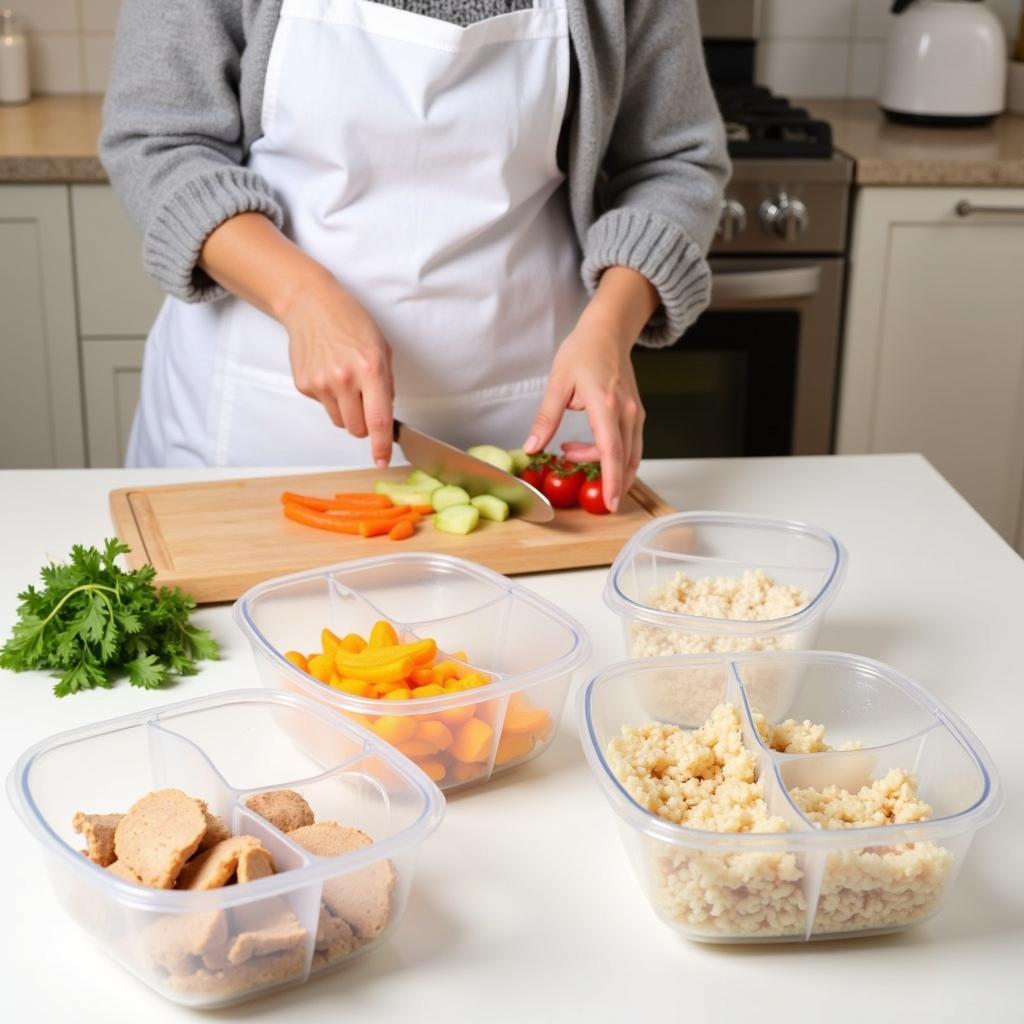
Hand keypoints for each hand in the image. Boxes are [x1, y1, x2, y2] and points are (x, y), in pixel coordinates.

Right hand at [198, 213, 395, 465]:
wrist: (311, 305)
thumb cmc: (351, 323)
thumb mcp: (381, 348)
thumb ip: (387, 384)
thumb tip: (385, 417)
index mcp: (370, 370)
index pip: (378, 419)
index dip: (382, 445)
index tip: (382, 460)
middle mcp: (345, 379)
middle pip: (357, 428)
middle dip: (364, 424)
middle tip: (365, 403)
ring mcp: (321, 383)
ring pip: (340, 421)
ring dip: (347, 411)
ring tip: (345, 383)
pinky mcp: (304, 385)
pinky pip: (323, 407)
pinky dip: (329, 398)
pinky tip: (328, 373)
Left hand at [524, 267, 655, 511]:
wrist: (607, 332)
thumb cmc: (582, 352)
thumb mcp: (557, 384)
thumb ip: (545, 420)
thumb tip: (531, 448)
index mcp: (605, 405)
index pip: (611, 451)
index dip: (611, 480)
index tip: (610, 502)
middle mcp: (626, 412)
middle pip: (624, 459)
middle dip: (609, 482)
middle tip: (585, 490)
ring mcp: (635, 414)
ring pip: (630, 455)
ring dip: (606, 467)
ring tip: (569, 453)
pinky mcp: (636, 414)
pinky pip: (631, 445)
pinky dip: (614, 457)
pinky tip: (589, 449)